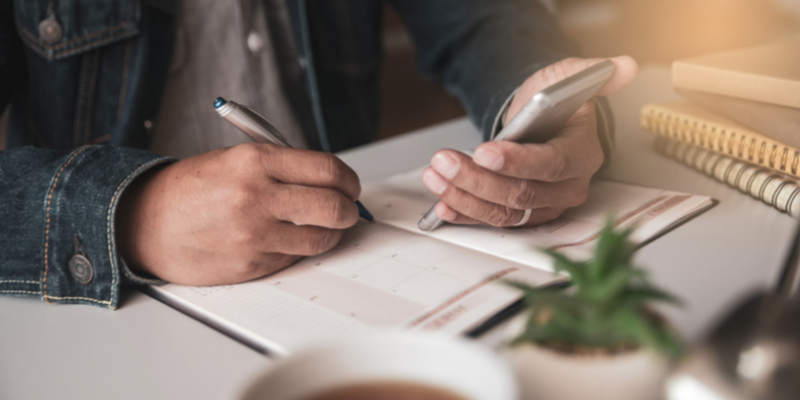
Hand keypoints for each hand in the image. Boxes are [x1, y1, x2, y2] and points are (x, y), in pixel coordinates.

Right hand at [115, 143, 360, 285]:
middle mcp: (257, 196)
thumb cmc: (192, 189)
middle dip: (348, 210)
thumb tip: (332, 183)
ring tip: (322, 225)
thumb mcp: (236, 159)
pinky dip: (300, 249)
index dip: (348, 180)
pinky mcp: (252, 264)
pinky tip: (286, 239)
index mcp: (256, 161)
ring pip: (321, 238)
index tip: (350, 186)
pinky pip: (296, 257)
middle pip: (333, 206)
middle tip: (346, 209)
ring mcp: (255, 234)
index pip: (328, 169)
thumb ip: (284, 168)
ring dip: (330, 233)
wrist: (146, 223)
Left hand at [422, 56, 637, 226]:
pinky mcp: (523, 216)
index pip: (552, 165)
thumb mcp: (565, 78)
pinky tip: (443, 205)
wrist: (541, 123)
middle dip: (478, 179)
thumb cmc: (553, 104)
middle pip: (521, 193)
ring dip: (465, 196)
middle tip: (444, 161)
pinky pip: (494, 221)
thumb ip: (588, 72)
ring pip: (504, 211)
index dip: (518, 162)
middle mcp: (567, 187)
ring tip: (435, 176)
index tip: (485, 152)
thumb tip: (622, 66)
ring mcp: (545, 206)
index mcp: (582, 154)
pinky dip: (466, 214)